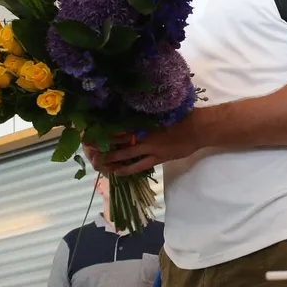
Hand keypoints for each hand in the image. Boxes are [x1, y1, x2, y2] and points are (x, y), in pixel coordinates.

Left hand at [84, 113, 205, 175]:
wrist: (198, 128)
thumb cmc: (181, 117)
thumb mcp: (161, 114)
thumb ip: (146, 118)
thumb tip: (132, 117)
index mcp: (144, 122)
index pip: (119, 126)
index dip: (105, 130)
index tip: (92, 131)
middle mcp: (143, 135)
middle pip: (118, 141)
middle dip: (104, 145)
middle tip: (89, 149)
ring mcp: (150, 148)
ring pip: (126, 154)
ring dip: (111, 158)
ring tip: (98, 162)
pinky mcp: (158, 158)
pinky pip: (139, 165)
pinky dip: (127, 169)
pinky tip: (118, 172)